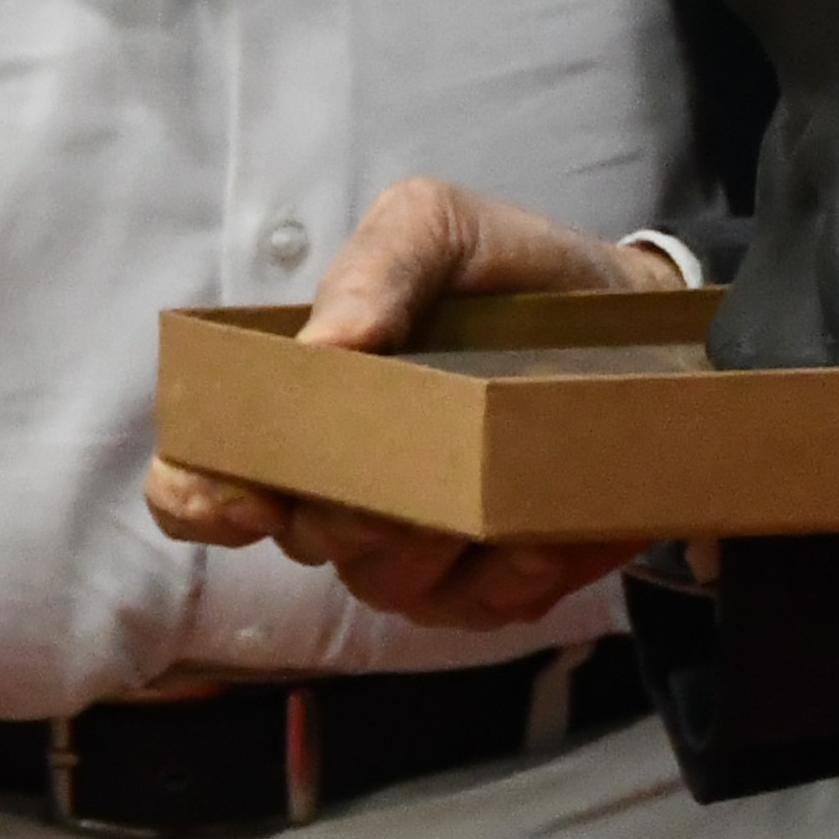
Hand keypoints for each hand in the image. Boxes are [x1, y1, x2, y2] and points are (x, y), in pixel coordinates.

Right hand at [145, 176, 680, 630]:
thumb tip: (323, 349)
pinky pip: (473, 610)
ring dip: (441, 538)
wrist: (640, 325)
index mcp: (300, 406)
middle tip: (419, 458)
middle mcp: (337, 490)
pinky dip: (509, 573)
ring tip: (505, 483)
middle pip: (305, 538)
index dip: (202, 500)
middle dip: (356, 506)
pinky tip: (543, 528)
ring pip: (386, 582)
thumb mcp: (442, 228)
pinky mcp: (485, 589)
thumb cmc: (512, 274)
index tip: (252, 498)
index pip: (198, 482)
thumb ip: (378, 266)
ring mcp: (411, 548)